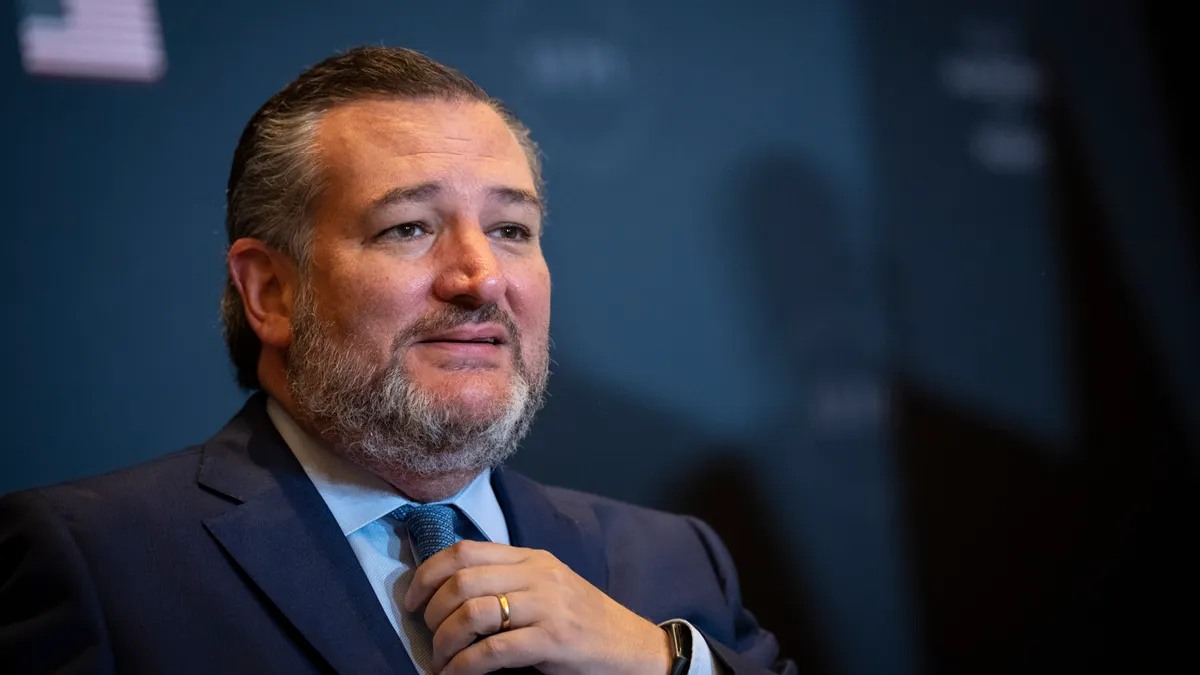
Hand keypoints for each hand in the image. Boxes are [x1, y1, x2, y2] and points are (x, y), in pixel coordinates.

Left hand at [404, 540, 671, 674]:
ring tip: (440, 660)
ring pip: (472, 613)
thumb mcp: (548, 586)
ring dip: (444, 642)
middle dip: (432, 611)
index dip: (428, 573)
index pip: (465, 549)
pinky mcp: (553, 640)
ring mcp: (547, 606)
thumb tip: (449, 588)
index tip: (412, 598)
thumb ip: (509, 579)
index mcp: (532, 558)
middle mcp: (538, 575)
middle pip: (462, 580)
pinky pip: (492, 651)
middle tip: (427, 635)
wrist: (633, 647)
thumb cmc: (584, 620)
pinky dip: (463, 666)